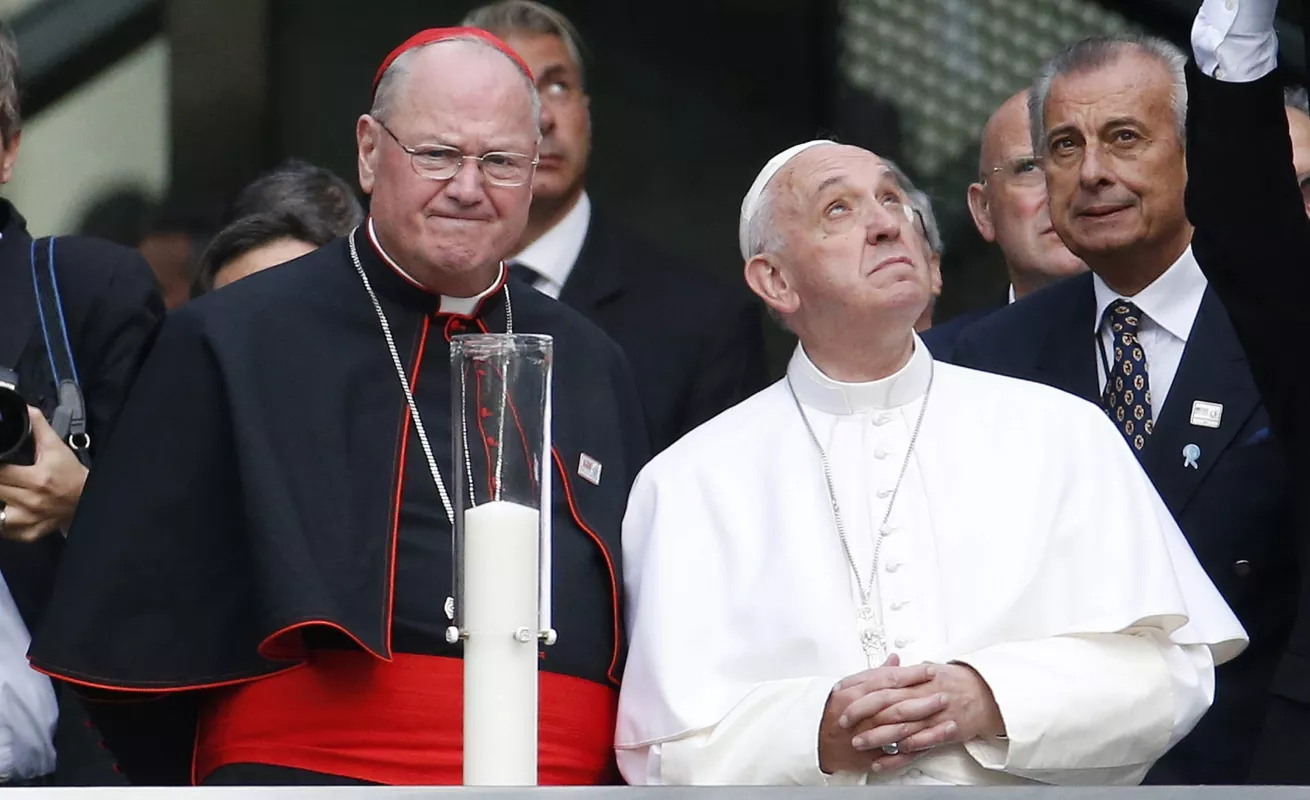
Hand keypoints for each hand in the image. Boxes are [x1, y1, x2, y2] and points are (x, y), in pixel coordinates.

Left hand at [0, 406, 87, 541]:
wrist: (88, 500)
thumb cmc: (70, 473)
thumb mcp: (56, 447)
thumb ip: (38, 427)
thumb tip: (23, 408)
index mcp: (37, 479)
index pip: (0, 472)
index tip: (2, 462)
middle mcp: (31, 502)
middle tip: (4, 475)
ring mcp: (28, 521)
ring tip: (5, 489)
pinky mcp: (28, 534)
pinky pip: (4, 530)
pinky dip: (3, 520)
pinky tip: (8, 508)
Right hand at [818, 654, 936, 774]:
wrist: (815, 741)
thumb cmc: (832, 711)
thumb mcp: (847, 686)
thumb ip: (873, 674)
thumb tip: (895, 660)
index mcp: (854, 693)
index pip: (888, 681)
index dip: (911, 676)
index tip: (930, 672)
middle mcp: (861, 714)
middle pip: (896, 704)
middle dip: (922, 699)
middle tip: (943, 694)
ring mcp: (867, 735)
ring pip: (899, 728)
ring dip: (924, 723)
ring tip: (945, 717)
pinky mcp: (871, 755)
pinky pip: (896, 752)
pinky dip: (915, 748)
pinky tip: (933, 742)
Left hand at [839, 662, 1005, 773]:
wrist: (986, 694)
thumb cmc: (955, 681)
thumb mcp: (927, 670)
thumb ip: (902, 673)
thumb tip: (882, 668)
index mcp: (918, 678)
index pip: (884, 682)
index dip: (863, 691)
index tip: (845, 697)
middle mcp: (924, 696)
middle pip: (889, 705)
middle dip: (863, 714)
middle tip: (844, 721)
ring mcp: (933, 717)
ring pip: (900, 728)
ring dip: (877, 737)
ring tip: (858, 743)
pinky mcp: (942, 734)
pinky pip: (917, 748)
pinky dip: (898, 757)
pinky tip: (882, 762)